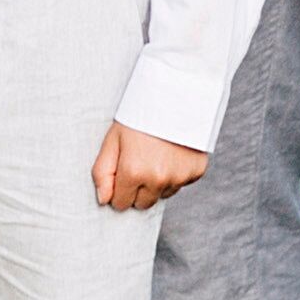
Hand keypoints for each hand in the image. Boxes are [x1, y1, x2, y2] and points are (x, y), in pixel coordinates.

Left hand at [91, 123, 207, 213]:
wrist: (175, 96)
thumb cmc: (139, 115)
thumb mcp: (113, 138)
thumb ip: (103, 171)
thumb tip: (104, 200)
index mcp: (133, 172)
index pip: (121, 204)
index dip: (119, 190)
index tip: (122, 172)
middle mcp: (157, 179)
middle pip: (143, 204)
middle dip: (137, 190)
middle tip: (139, 162)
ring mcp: (179, 177)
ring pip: (162, 195)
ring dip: (157, 182)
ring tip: (156, 154)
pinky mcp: (196, 172)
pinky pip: (181, 184)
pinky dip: (175, 174)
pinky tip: (172, 153)